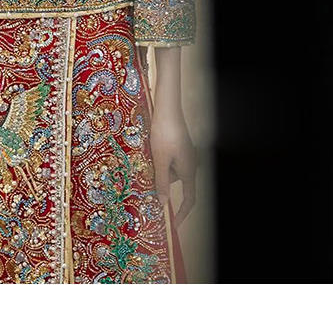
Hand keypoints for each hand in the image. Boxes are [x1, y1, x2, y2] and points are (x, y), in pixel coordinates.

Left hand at [149, 111, 196, 229]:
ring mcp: (183, 153)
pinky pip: (167, 158)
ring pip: (168, 169)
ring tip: (144, 159)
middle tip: (143, 181)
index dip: (183, 213)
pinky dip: (158, 159)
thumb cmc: (164, 134)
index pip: (189, 199)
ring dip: (156, 168)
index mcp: (188, 170)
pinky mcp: (177, 144)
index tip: (174, 225)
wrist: (167, 107)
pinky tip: (147, 150)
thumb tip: (163, 204)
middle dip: (160, 182)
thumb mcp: (160, 160)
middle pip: (174, 181)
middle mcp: (189, 163)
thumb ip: (162, 183)